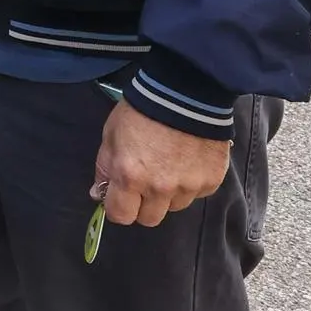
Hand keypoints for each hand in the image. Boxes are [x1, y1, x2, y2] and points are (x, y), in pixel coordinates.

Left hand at [92, 99, 229, 229]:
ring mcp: (189, 186)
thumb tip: (99, 195)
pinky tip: (188, 160)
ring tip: (169, 165)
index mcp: (130, 176)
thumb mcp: (111, 135)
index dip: (118, 207)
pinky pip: (196, 194)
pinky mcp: (211, 181)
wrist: (186, 92)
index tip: (120, 197)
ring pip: (174, 206)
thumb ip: (105, 168)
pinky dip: (190, 183)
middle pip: (149, 218)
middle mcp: (160, 187)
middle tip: (145, 181)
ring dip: (168, 194)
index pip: (121, 216)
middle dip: (143, 204)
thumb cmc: (141, 111)